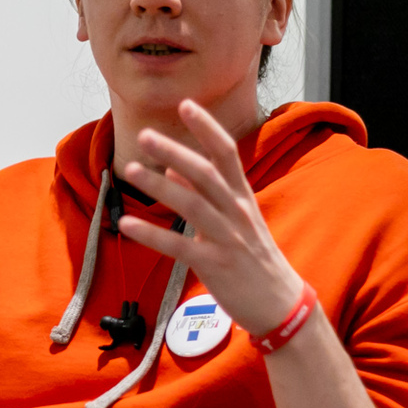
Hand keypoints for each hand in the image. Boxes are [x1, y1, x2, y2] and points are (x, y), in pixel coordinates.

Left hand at [115, 98, 303, 336]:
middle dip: (175, 152)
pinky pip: (179, 247)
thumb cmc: (254, 257)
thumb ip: (203, 193)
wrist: (280, 304)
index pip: (226, 153)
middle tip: (145, 135)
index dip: (206, 127)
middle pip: (206, 173)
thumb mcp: (234, 219)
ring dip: (160, 187)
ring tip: (130, 170)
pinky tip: (127, 225)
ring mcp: (228, 238)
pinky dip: (152, 235)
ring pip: (192, 205)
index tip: (185, 104)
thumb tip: (172, 169)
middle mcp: (237, 212)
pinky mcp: (216, 265)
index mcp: (242, 196)